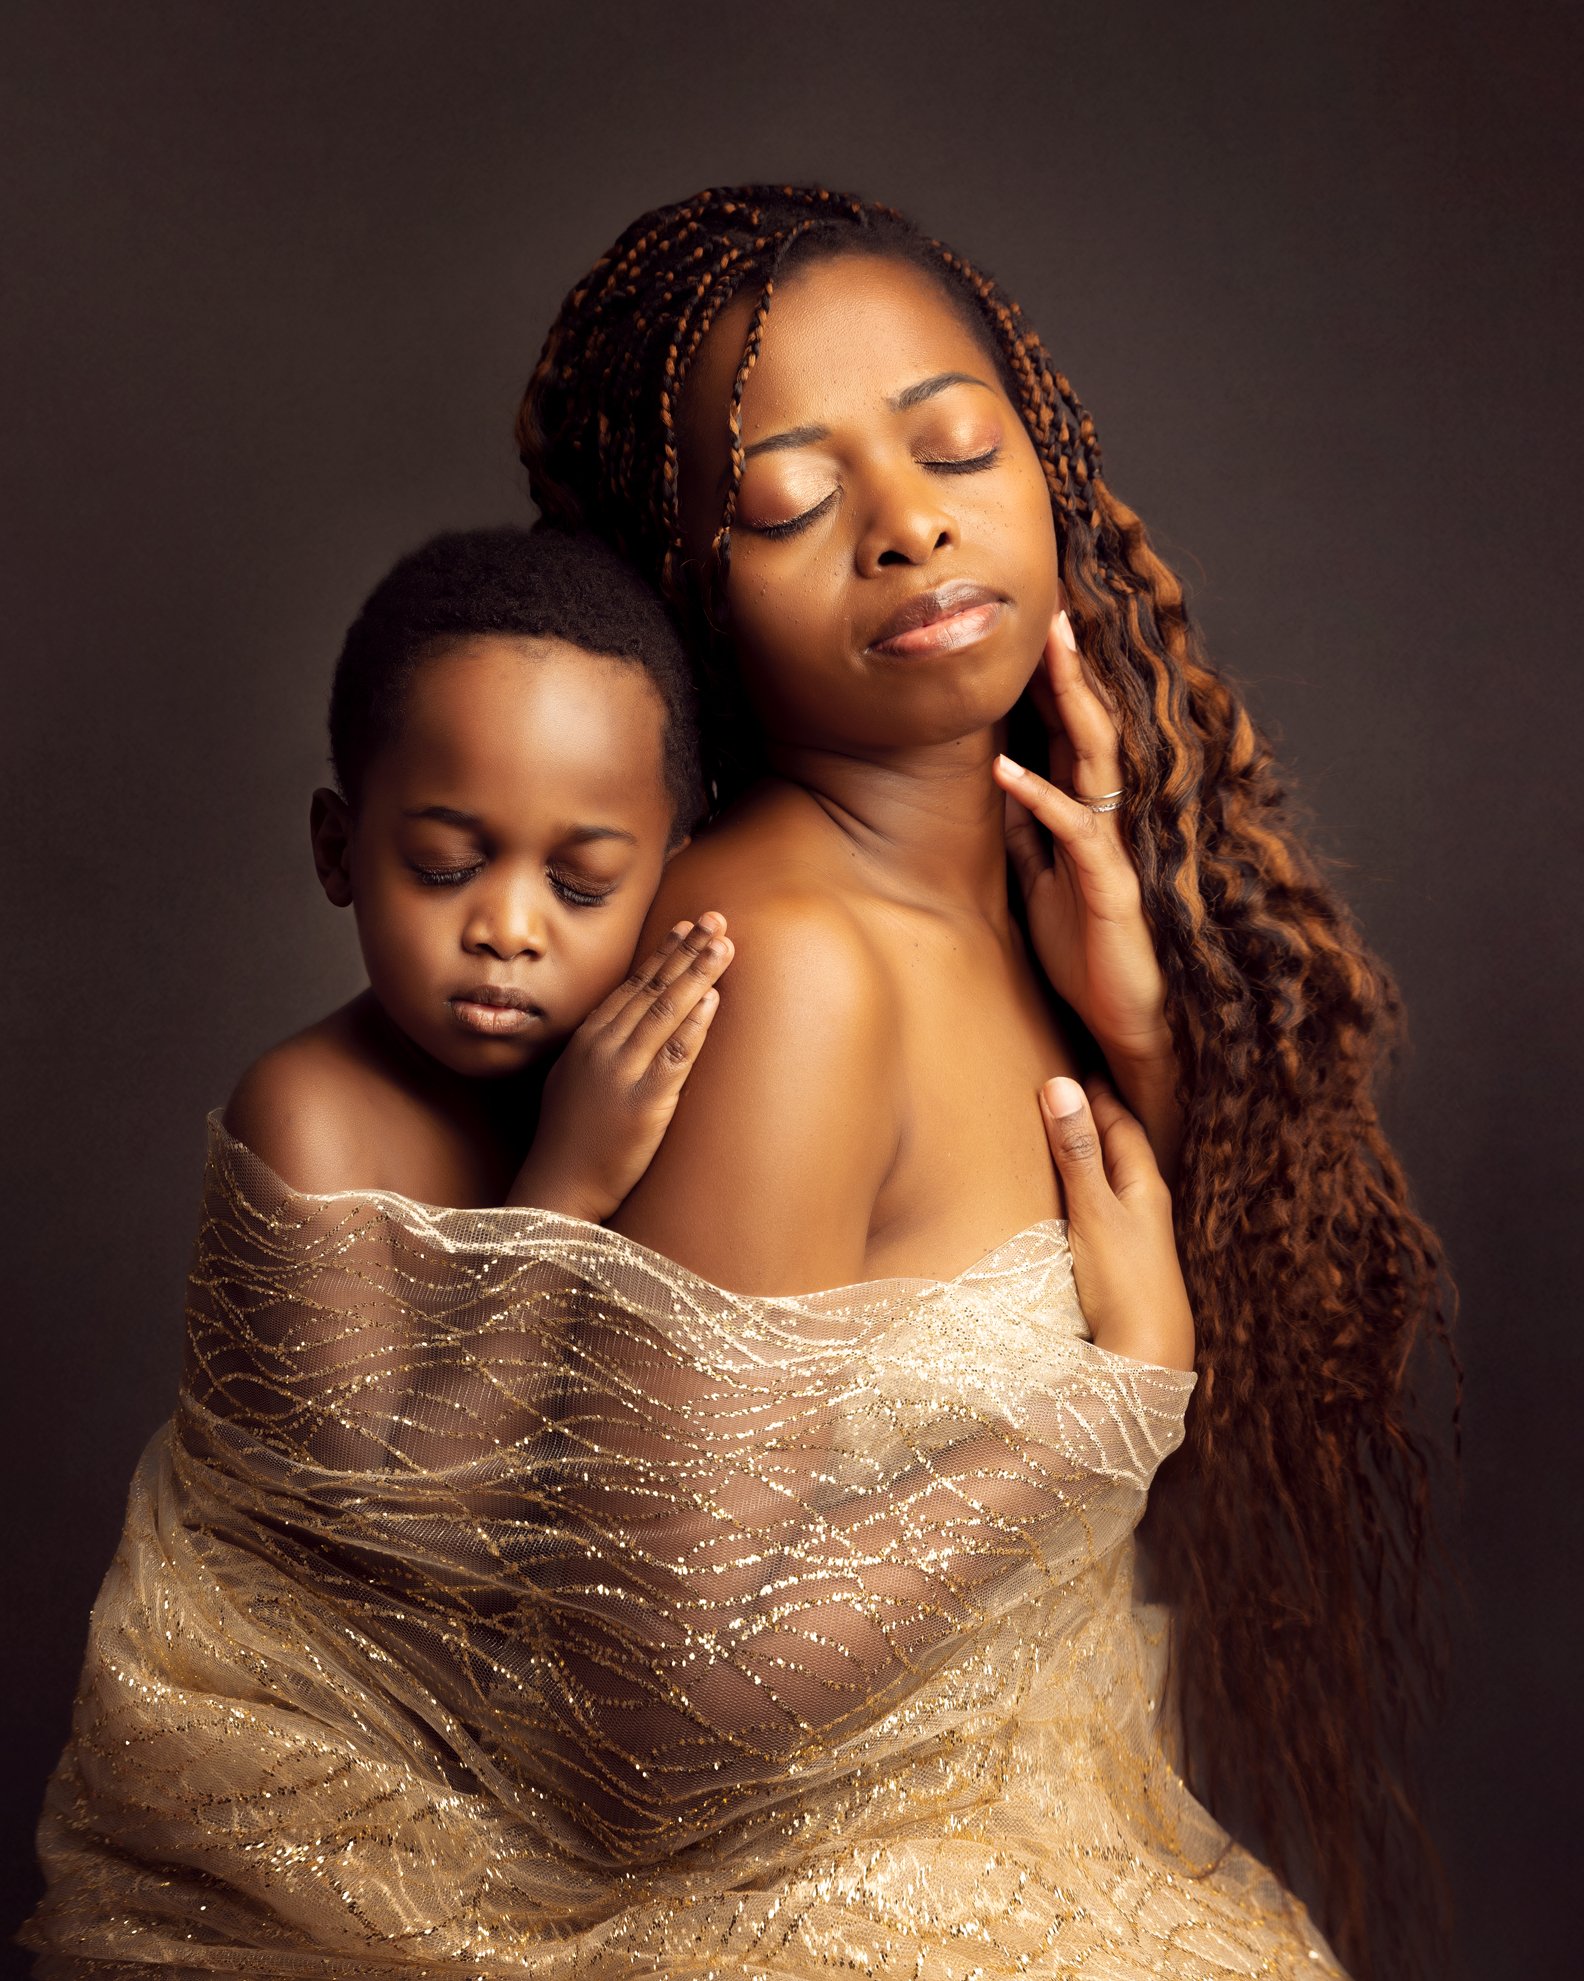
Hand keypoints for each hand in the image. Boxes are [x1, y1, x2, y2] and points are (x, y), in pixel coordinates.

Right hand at [507, 915, 732, 1219]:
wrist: (559, 1186)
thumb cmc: (568, 1140)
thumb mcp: (573, 1082)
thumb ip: (597, 1051)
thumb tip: (623, 1029)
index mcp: (588, 1040)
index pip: (632, 985)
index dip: (663, 953)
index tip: (687, 926)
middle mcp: (604, 1048)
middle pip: (652, 988)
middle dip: (687, 950)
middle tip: (716, 918)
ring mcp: (623, 1073)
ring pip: (665, 1012)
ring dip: (697, 974)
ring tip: (724, 945)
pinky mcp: (644, 1103)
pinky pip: (674, 1055)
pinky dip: (695, 1025)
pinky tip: (714, 1000)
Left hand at [993, 607, 1171, 1067]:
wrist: (1124, 1021)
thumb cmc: (1084, 953)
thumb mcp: (1040, 882)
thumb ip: (1026, 833)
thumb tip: (1001, 781)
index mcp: (1088, 814)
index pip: (1069, 733)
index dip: (1053, 681)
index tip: (1034, 627)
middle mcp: (1106, 819)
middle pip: (1087, 727)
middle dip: (1068, 668)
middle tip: (1051, 607)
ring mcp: (1113, 847)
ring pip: (1092, 759)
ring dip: (1067, 704)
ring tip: (1046, 652)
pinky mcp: (1110, 885)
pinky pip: (1074, 830)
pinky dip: (1038, 797)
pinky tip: (1005, 769)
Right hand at [1038, 1075, 1194, 1371]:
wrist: (1147, 1357)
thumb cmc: (1125, 1282)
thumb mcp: (1095, 1210)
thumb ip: (1077, 1152)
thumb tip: (1061, 1086)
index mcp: (1145, 1185)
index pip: (1121, 1125)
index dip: (1099, 1096)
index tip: (1080, 1067)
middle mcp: (1145, 1207)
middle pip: (1121, 1151)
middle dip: (1097, 1121)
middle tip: (1071, 1092)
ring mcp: (1136, 1238)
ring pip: (1113, 1182)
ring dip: (1092, 1157)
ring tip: (1068, 1139)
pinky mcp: (1122, 1264)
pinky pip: (1103, 1210)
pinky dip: (1087, 1191)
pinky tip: (1074, 1202)